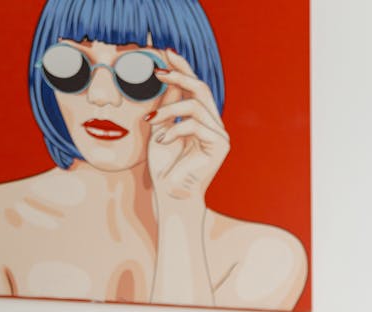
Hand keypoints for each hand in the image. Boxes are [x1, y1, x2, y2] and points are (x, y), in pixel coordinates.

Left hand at [147, 48, 229, 203]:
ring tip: (152, 122)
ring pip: (195, 105)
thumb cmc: (165, 169)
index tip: (166, 53)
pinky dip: (175, 130)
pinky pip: (195, 125)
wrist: (171, 196)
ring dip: (169, 110)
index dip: (183, 68)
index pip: (195, 88)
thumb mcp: (161, 130)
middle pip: (201, 88)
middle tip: (158, 72)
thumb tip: (169, 80)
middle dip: (179, 76)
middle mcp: (214, 126)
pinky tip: (163, 141)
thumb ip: (167, 107)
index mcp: (202, 121)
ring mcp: (219, 135)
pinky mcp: (219, 145)